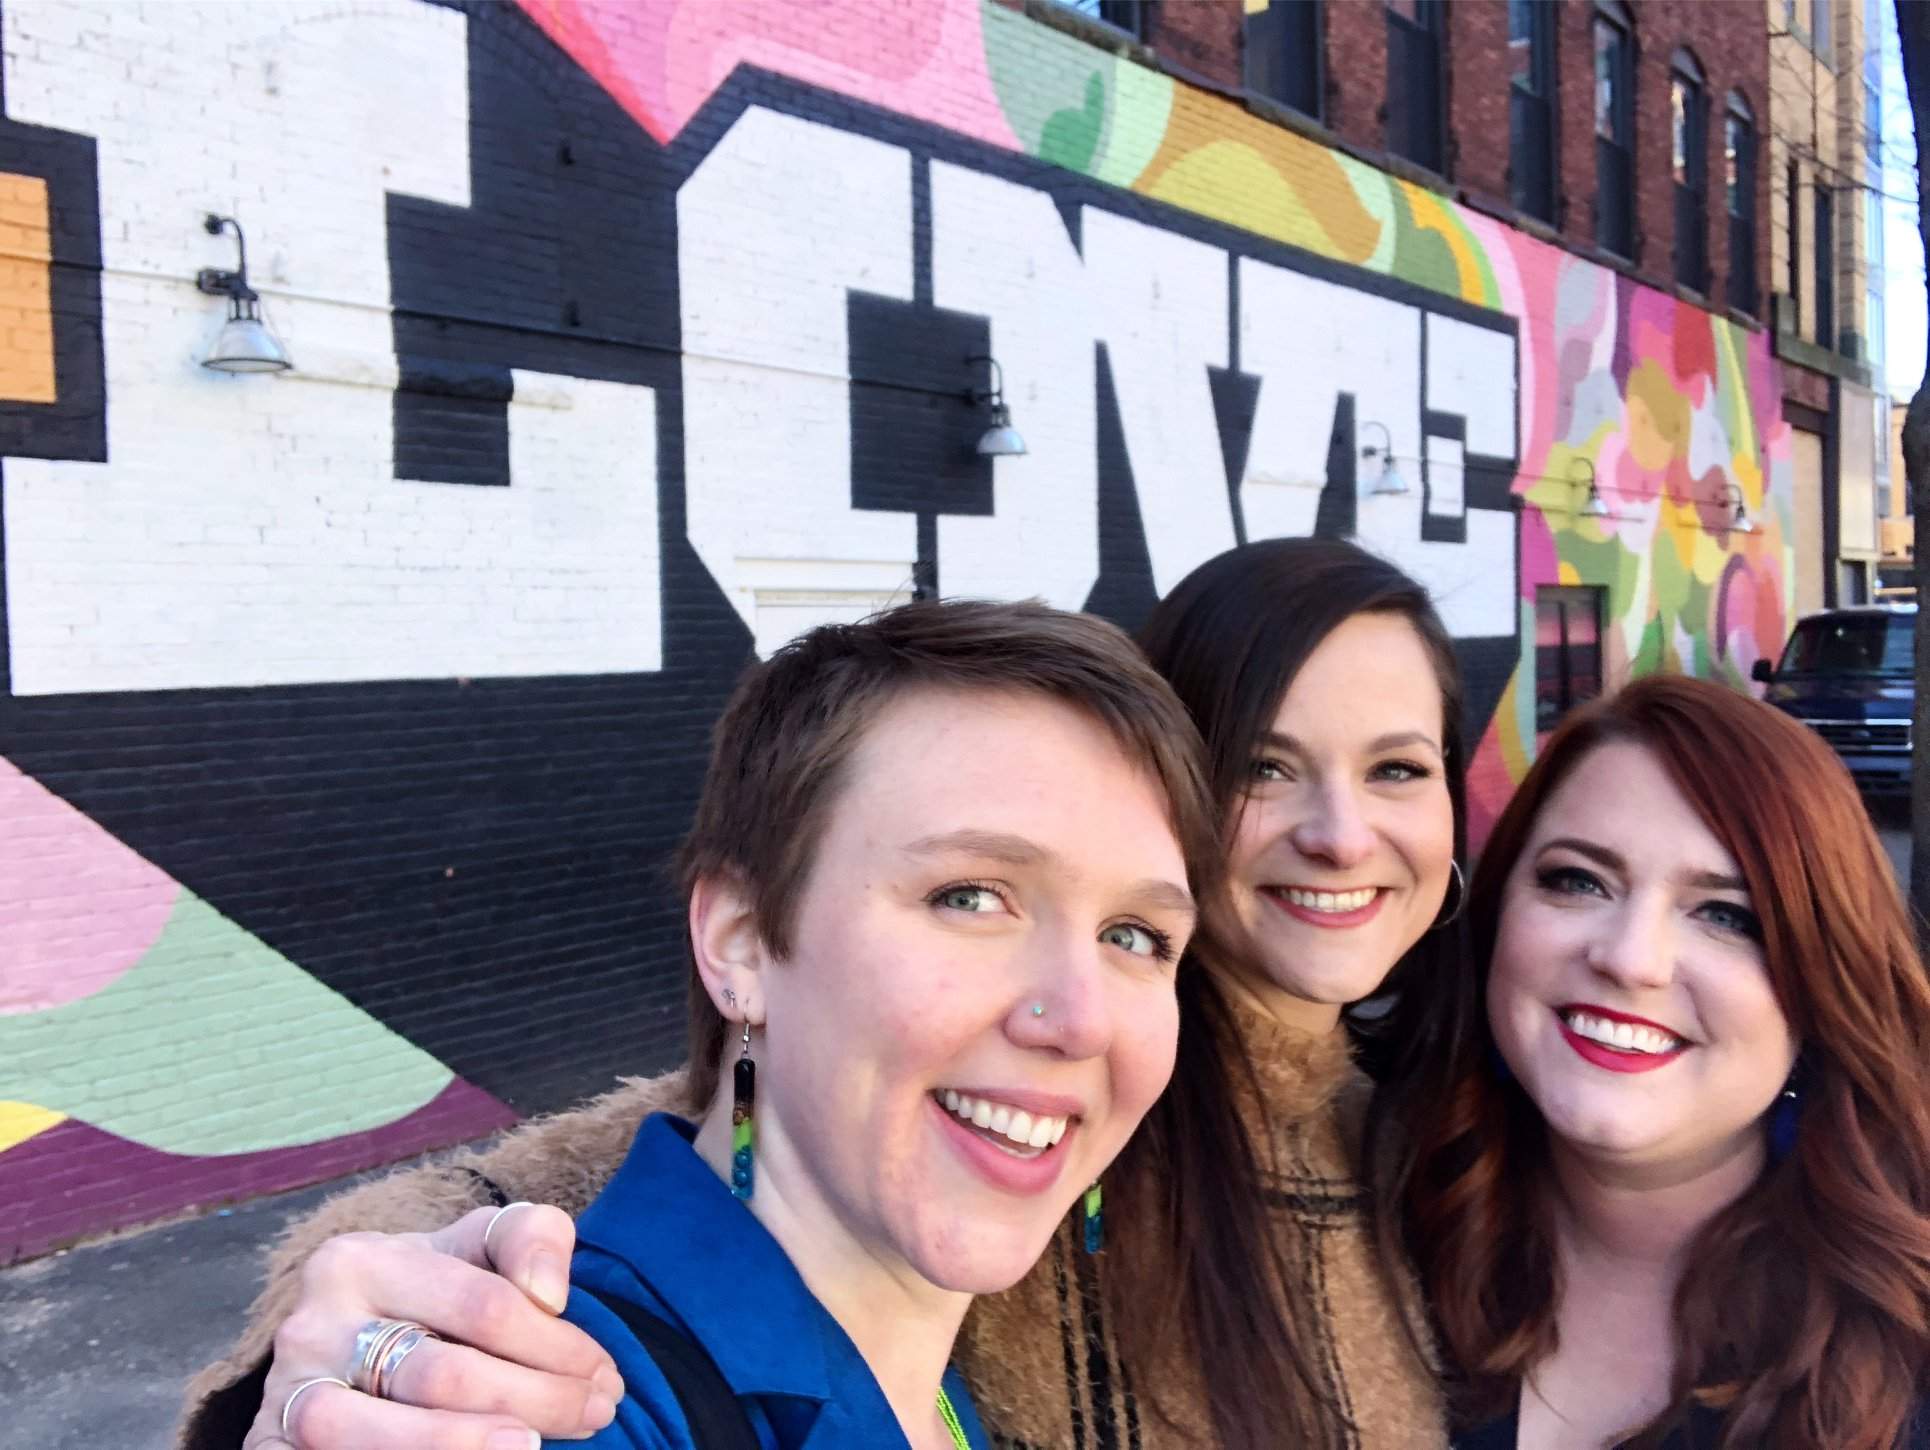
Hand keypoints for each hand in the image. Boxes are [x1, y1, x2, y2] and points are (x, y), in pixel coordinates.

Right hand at [244, 1203, 621, 1448]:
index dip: (557, 1345)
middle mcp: (311, 1328)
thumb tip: (547, 1292)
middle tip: (597, 1414)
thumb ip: (529, 1237)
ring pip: (374, 1434)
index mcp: (361, 1261)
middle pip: (441, 1375)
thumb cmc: (432, 1291)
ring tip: (530, 1448)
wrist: (347, 1340)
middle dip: (534, 1400)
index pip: (484, 1305)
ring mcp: (286, 1400)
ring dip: (462, 1446)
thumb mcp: (477, 1244)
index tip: (605, 1374)